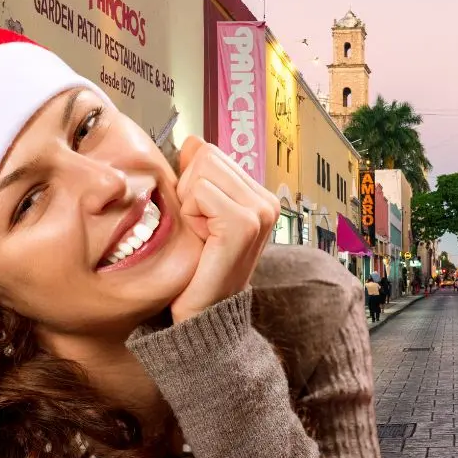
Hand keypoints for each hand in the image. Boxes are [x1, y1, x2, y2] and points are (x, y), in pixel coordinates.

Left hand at [170, 136, 279, 322]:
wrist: (204, 316)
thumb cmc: (199, 270)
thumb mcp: (198, 214)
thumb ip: (198, 175)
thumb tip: (193, 141)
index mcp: (260, 196)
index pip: (211, 153)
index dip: (193, 183)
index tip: (202, 221)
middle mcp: (268, 201)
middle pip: (206, 156)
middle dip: (189, 190)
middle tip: (200, 230)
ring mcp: (261, 212)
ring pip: (201, 170)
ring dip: (189, 203)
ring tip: (201, 236)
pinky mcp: (245, 224)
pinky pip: (200, 191)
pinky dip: (191, 214)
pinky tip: (202, 241)